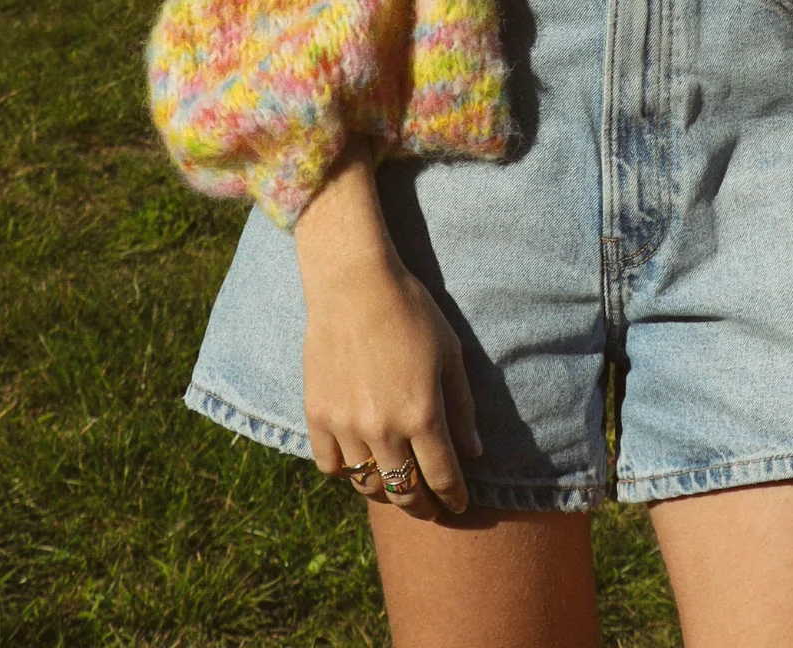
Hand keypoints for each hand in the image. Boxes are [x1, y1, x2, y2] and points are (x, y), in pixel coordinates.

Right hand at [294, 140, 480, 519]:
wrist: (354, 284)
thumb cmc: (411, 312)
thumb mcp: (450, 354)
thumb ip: (463, 407)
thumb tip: (474, 453)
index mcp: (423, 415)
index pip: (443, 477)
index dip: (454, 497)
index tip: (459, 505)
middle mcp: (384, 429)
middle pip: (405, 491)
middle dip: (422, 506)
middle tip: (430, 508)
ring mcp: (346, 426)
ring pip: (367, 484)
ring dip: (385, 490)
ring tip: (395, 485)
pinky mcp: (317, 415)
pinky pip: (330, 465)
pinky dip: (346, 470)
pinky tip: (358, 460)